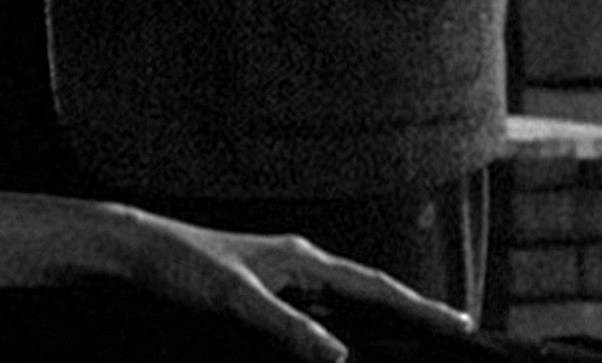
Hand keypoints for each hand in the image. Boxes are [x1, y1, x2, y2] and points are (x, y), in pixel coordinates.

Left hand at [100, 204, 468, 362]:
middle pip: (371, 291)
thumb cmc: (186, 267)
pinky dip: (346, 323)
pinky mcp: (265, 290)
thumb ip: (286, 328)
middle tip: (455, 331)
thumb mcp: (236, 301)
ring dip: (381, 317)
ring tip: (416, 336)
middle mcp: (301, 263)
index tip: (460, 323)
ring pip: (347, 299)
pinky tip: (347, 341)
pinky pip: (320, 308)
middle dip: (413, 311)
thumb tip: (339, 357)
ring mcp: (284, 276)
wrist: (140, 250)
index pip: (376, 287)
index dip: (419, 308)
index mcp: (303, 259)